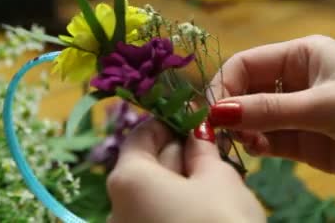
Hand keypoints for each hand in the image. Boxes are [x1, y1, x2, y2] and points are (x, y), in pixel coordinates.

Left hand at [107, 119, 264, 222]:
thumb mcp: (219, 180)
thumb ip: (202, 151)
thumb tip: (195, 134)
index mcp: (127, 179)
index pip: (141, 135)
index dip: (170, 122)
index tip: (197, 121)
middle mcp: (116, 207)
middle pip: (145, 165)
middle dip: (179, 154)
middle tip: (214, 151)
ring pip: (153, 195)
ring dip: (182, 184)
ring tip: (216, 184)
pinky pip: (156, 218)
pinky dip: (177, 210)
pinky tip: (206, 212)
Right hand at [208, 35, 334, 194]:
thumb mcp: (323, 105)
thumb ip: (267, 110)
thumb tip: (215, 113)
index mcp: (299, 55)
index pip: (245, 64)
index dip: (223, 86)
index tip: (212, 112)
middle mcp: (293, 80)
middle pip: (244, 91)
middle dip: (230, 110)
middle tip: (220, 135)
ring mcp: (297, 112)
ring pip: (253, 118)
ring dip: (242, 130)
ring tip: (245, 144)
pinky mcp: (303, 141)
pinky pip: (268, 140)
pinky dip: (257, 146)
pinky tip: (259, 151)